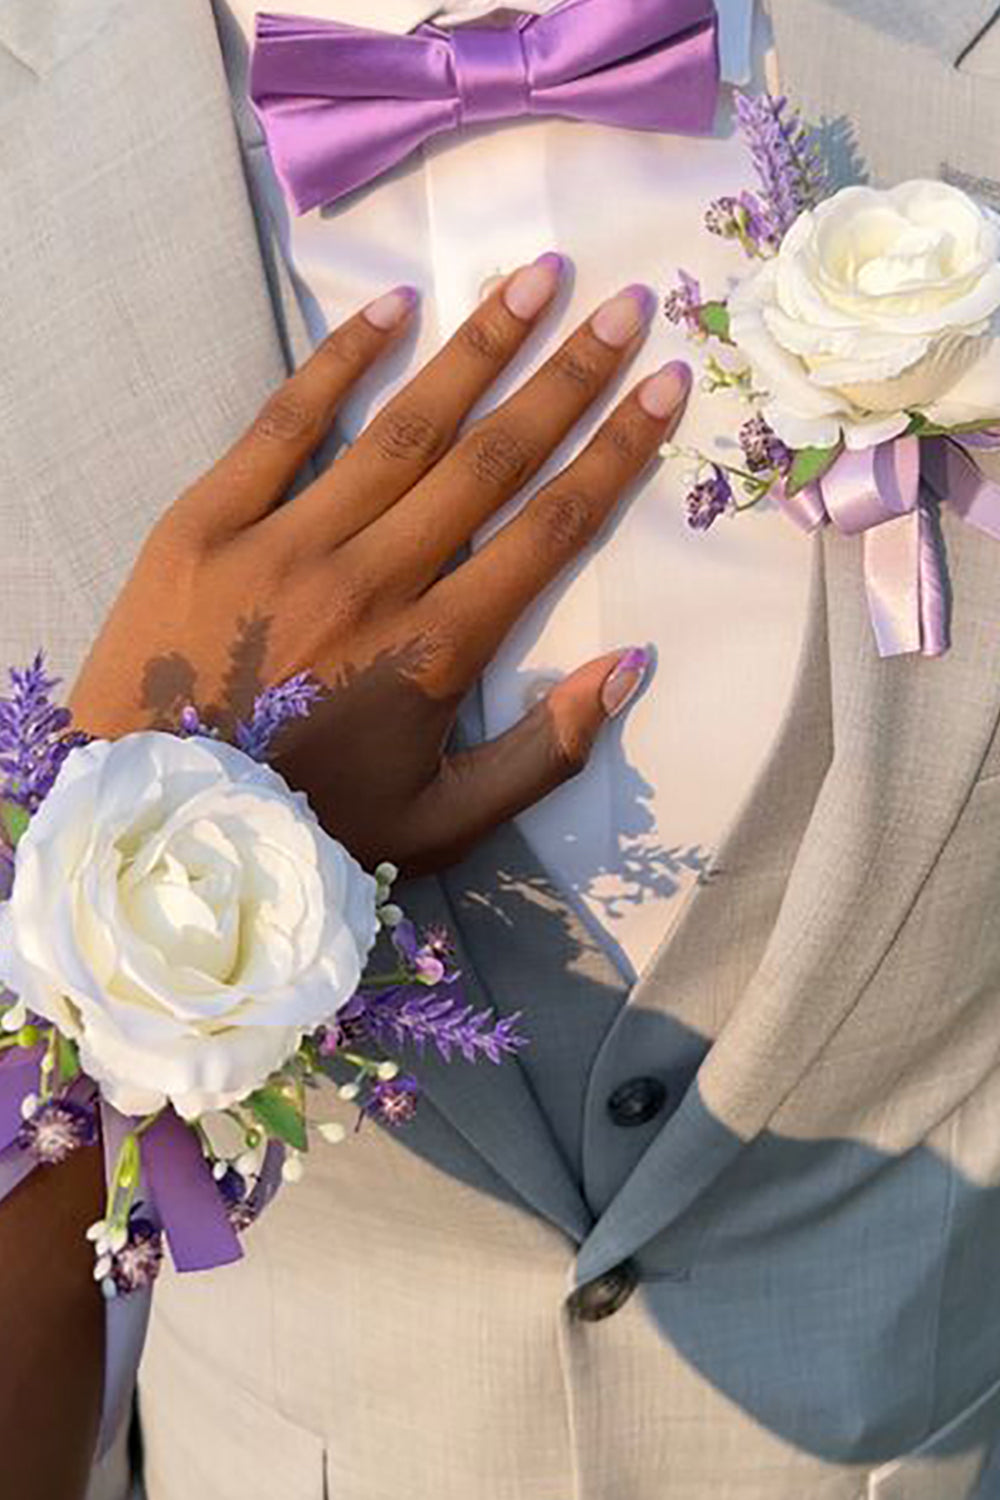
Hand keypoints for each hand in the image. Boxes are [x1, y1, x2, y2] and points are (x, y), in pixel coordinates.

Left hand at [70, 261, 689, 872]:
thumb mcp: (443, 825)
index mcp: (433, 652)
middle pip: (492, 460)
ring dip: (480, 347)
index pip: (549, 531)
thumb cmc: (309, 826)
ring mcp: (284, 543)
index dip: (616, 453)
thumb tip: (633, 666)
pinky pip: (283, 423)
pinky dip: (339, 360)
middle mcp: (371, 581)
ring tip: (539, 277)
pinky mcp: (205, 523)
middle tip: (625, 306)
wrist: (156, 828)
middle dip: (569, 378)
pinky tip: (394, 304)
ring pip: (404, 427)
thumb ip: (545, 754)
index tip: (666, 385)